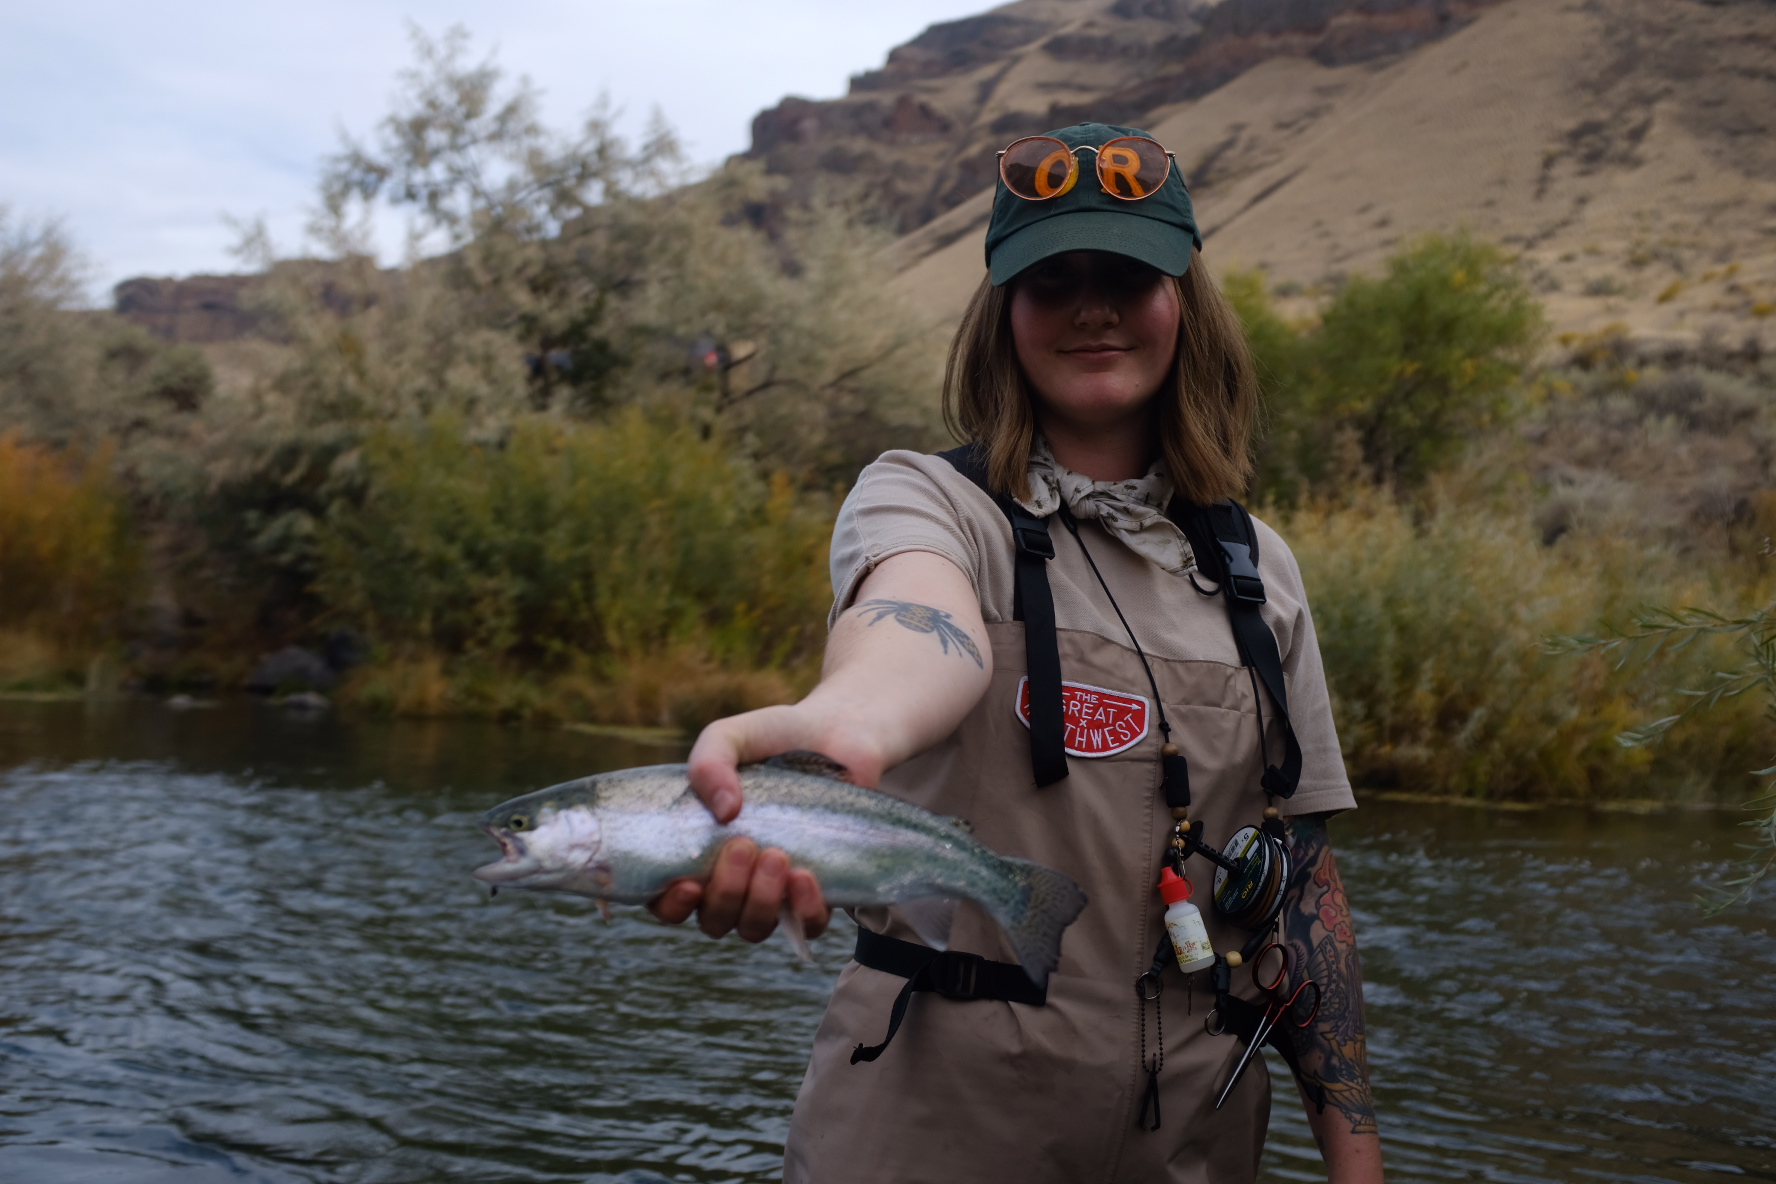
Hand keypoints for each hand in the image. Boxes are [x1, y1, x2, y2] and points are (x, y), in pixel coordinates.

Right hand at [646, 704, 838, 940]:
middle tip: (744, 845)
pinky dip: (803, 910)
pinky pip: (806, 924)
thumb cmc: (774, 738)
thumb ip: (709, 762)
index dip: (669, 905)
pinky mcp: (818, 891)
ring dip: (759, 902)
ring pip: (753, 928)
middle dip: (724, 892)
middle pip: (713, 919)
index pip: (667, 900)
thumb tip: (724, 812)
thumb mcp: (730, 736)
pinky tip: (804, 876)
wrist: (838, 733)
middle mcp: (732, 879)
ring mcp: (773, 890)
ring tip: (777, 855)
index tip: (688, 883)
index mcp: (697, 850)